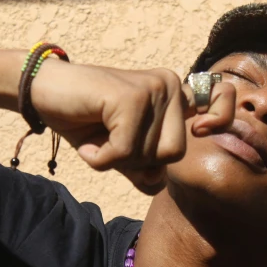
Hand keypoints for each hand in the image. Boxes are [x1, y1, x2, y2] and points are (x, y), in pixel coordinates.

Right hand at [31, 61, 235, 193]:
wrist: (44, 92)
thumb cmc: (84, 120)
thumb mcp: (121, 152)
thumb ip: (145, 168)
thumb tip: (156, 181)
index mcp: (174, 94)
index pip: (219, 101)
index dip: (222, 118)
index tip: (202, 129)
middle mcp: (169, 85)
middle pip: (174, 154)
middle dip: (139, 162)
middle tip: (112, 143)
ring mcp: (153, 88)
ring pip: (151, 155)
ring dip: (117, 160)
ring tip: (98, 137)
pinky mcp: (131, 97)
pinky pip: (125, 150)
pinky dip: (102, 157)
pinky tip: (88, 142)